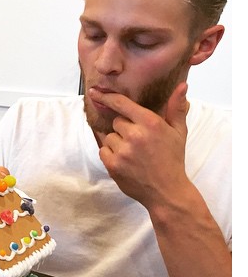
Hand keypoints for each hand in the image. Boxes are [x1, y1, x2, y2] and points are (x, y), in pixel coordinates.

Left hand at [88, 83, 190, 208]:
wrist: (167, 191)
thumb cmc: (173, 159)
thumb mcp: (179, 132)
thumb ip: (177, 108)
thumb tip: (182, 85)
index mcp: (150, 123)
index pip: (122, 104)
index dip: (107, 97)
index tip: (95, 92)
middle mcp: (135, 135)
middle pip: (116, 121)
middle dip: (125, 128)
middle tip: (138, 140)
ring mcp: (122, 151)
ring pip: (109, 137)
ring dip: (117, 142)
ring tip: (133, 153)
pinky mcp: (113, 165)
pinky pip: (103, 150)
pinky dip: (110, 154)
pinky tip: (125, 160)